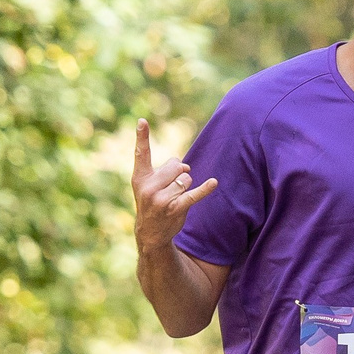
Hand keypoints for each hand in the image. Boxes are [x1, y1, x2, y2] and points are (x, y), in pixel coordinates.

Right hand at [130, 118, 215, 252]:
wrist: (150, 233)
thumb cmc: (152, 202)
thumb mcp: (148, 185)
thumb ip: (164, 169)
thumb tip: (184, 165)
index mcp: (140, 178)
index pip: (141, 153)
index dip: (142, 137)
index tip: (142, 121)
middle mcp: (148, 187)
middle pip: (176, 165)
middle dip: (179, 173)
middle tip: (170, 187)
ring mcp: (161, 199)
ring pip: (186, 179)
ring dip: (186, 186)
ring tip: (174, 198)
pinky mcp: (175, 208)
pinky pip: (193, 194)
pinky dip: (205, 189)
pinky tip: (213, 183)